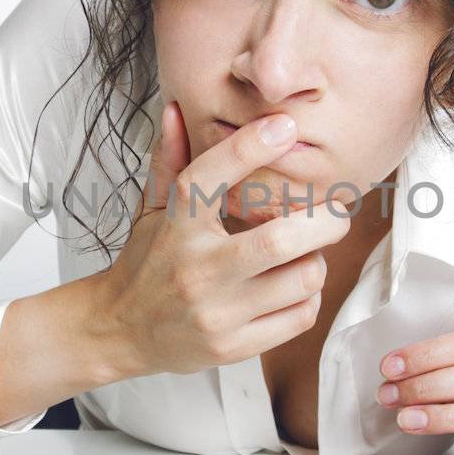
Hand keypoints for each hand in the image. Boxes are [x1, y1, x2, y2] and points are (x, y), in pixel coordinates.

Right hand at [96, 100, 355, 379]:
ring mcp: (217, 313)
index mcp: (176, 226)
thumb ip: (169, 159)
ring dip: (318, 260)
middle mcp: (197, 269)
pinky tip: (295, 285)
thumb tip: (177, 108)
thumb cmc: (146, 263)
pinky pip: (300, 316)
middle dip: (326, 219)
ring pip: (302, 279)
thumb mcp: (152, 208)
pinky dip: (310, 296)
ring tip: (308, 252)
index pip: (211, 175)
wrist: (118, 331)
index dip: (251, 145)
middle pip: (282, 238)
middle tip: (335, 210)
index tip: (284, 126)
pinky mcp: (233, 346)